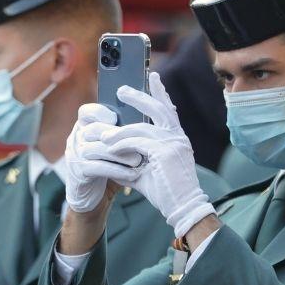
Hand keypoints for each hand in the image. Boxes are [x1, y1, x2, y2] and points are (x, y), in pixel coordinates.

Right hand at [64, 103, 141, 213]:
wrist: (92, 198)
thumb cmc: (106, 168)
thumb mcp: (112, 148)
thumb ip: (120, 134)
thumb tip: (146, 121)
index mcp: (83, 128)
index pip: (86, 112)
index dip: (101, 112)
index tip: (117, 119)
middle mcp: (76, 139)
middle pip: (95, 129)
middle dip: (119, 136)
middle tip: (140, 142)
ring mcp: (75, 156)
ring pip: (97, 149)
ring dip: (121, 155)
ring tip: (139, 161)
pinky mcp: (78, 172)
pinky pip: (98, 167)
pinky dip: (117, 170)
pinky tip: (132, 174)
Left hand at [98, 72, 216, 236]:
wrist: (183, 208)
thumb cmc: (166, 191)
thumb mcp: (148, 169)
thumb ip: (134, 156)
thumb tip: (113, 151)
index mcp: (177, 137)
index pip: (168, 109)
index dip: (161, 92)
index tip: (153, 77)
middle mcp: (178, 136)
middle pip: (157, 108)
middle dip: (138, 96)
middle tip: (121, 89)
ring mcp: (174, 143)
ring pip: (141, 128)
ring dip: (118, 132)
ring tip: (101, 136)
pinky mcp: (165, 153)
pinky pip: (138, 143)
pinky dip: (122, 144)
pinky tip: (109, 147)